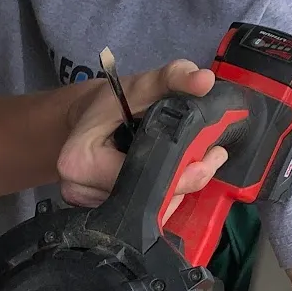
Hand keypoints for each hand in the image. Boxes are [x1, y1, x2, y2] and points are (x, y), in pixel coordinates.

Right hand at [56, 59, 228, 210]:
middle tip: (212, 158)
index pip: (141, 178)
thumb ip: (174, 77)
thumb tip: (206, 80)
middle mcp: (79, 190)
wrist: (86, 118)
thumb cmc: (110, 102)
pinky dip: (165, 196)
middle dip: (184, 181)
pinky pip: (143, 212)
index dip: (180, 171)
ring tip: (197, 165)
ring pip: (148, 210)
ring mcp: (89, 206)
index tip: (210, 157)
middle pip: (146, 200)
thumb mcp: (142, 83)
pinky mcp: (102, 213)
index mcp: (81, 162)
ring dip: (178, 190)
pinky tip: (175, 177)